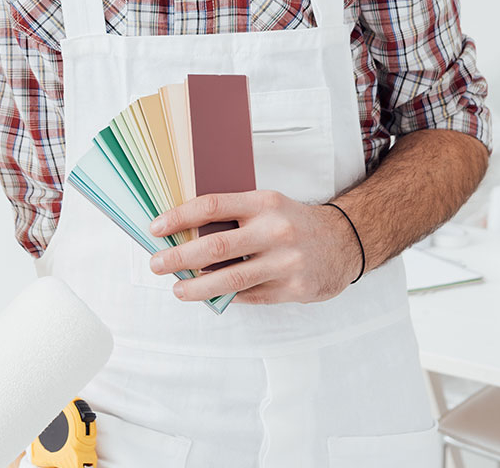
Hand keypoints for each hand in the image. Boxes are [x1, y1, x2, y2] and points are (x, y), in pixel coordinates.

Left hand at [147, 190, 361, 304]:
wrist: (345, 242)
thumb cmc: (294, 223)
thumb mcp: (268, 206)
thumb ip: (233, 217)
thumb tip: (183, 233)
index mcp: (264, 203)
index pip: (212, 206)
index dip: (179, 217)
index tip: (155, 228)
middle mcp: (275, 230)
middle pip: (216, 245)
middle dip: (179, 257)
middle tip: (157, 263)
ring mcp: (285, 261)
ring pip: (230, 278)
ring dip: (197, 287)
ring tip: (178, 289)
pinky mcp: (294, 288)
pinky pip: (249, 296)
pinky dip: (226, 297)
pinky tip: (210, 296)